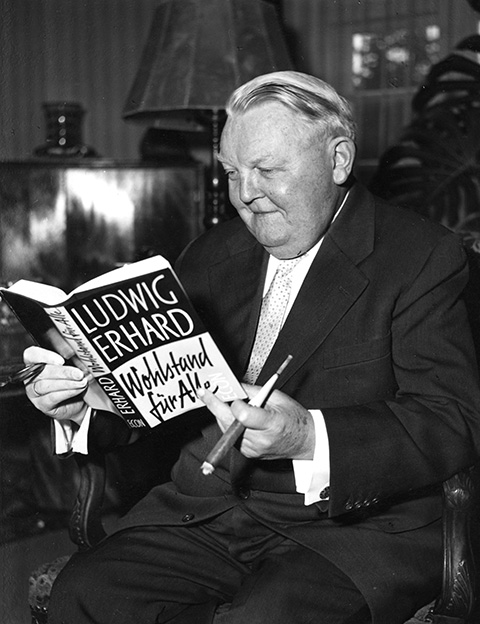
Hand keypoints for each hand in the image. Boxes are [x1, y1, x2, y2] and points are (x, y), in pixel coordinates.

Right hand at [23, 346, 91, 424]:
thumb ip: (70, 360)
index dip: (44, 356)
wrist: (79, 400)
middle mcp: (31, 377)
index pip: (31, 355)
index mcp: (35, 362)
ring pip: (46, 385)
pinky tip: (78, 389)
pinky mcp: (41, 404)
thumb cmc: (72, 380)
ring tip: (81, 382)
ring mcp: (34, 392)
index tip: (61, 360)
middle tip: (79, 373)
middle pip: (41, 372)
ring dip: (67, 383)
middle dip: (63, 372)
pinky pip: (52, 397)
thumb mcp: (72, 366)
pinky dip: (68, 392)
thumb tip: (76, 357)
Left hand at [199, 385, 314, 460]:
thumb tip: (233, 384)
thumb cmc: (293, 418)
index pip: (244, 415)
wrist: (303, 441)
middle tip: (204, 392)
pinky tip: (233, 416)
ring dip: (221, 415)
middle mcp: (261, 440)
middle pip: (229, 422)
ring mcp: (253, 449)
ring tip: (224, 402)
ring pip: (226, 429)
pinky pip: (230, 436)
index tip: (226, 392)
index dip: (233, 403)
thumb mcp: (278, 397)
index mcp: (272, 424)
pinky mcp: (248, 454)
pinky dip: (228, 424)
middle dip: (215, 406)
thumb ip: (253, 391)